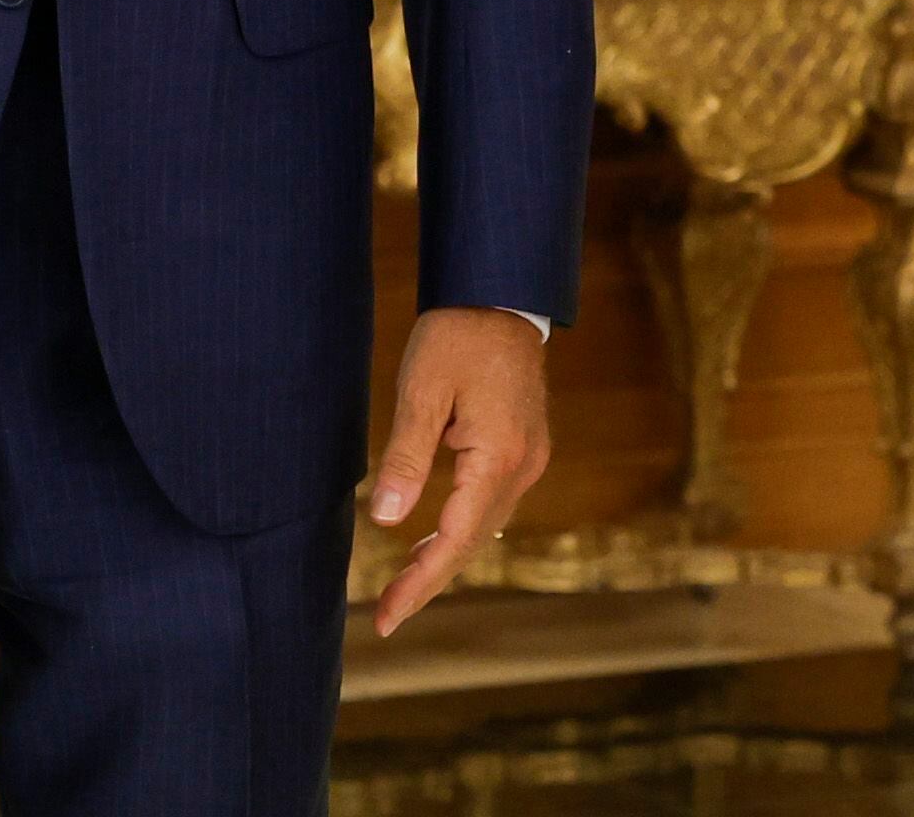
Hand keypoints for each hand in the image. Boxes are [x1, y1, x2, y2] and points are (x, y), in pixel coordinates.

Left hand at [365, 307, 551, 637]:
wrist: (501, 295)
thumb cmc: (457, 336)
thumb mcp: (422, 392)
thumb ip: (405, 458)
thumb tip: (383, 520)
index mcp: (499, 456)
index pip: (455, 538)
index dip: (419, 583)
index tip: (385, 617)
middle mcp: (524, 466)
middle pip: (474, 542)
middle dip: (428, 581)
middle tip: (385, 616)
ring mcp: (530, 458)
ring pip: (485, 527)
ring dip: (444, 558)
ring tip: (399, 586)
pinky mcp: (525, 449)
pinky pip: (492, 505)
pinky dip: (460, 530)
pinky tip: (432, 539)